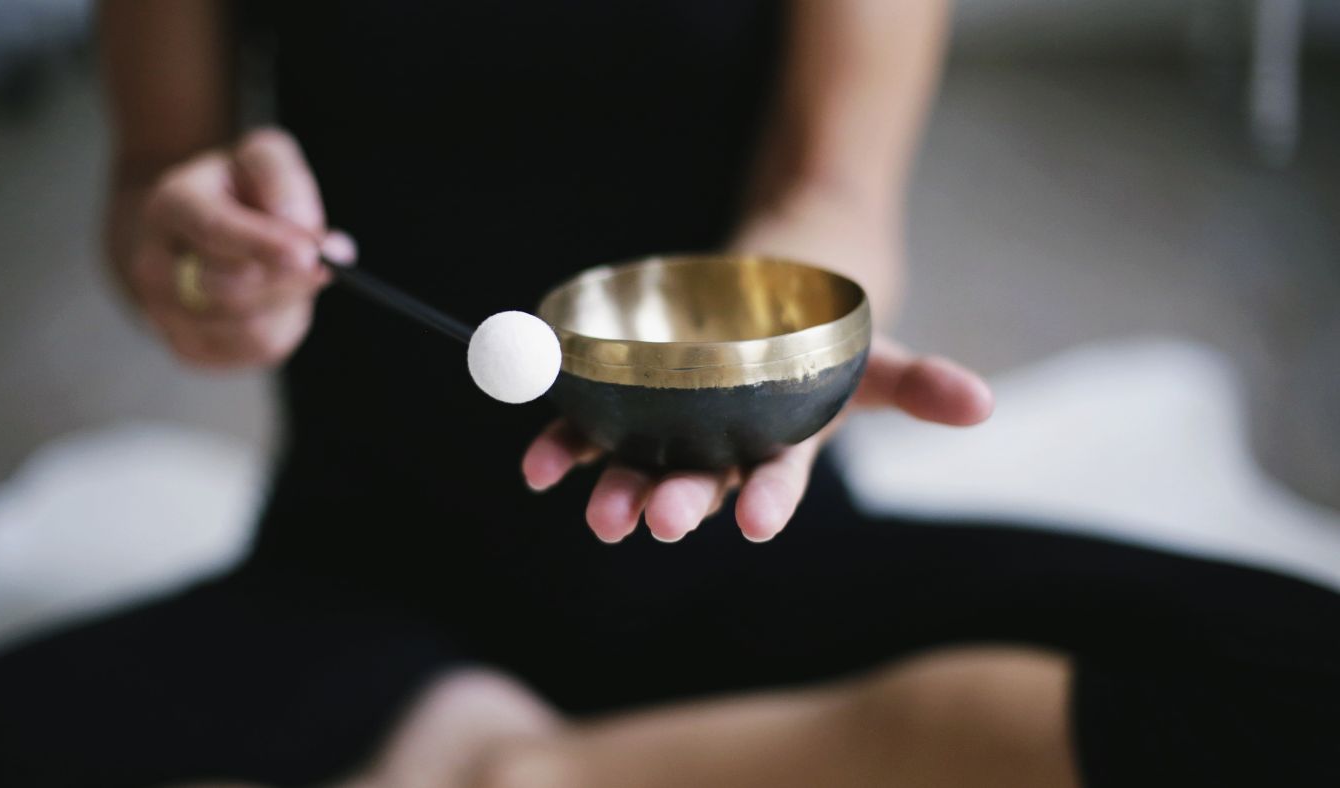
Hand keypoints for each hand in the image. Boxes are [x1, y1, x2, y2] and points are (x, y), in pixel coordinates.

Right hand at [110, 127, 355, 367]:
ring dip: (290, 303)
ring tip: (292, 274)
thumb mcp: (262, 156)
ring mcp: (164, 312)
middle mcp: (154, 263)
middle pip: (234, 288)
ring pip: (249, 329)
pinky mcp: (189, 348)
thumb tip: (305, 230)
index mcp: (171, 205)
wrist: (200, 226)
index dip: (264, 244)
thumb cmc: (239, 188)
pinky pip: (255, 352)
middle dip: (290, 279)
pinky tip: (279, 300)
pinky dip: (284, 326)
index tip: (310, 253)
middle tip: (325, 263)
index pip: (214, 230)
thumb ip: (283, 179)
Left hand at [521, 337, 991, 542]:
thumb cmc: (821, 344)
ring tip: (597, 511)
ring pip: (638, 467)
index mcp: (778, 449)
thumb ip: (920, 383)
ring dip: (614, 487)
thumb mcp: (874, 354)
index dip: (769, 502)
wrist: (762, 303)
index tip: (756, 522)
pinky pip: (587, 432)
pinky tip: (536, 465)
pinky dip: (561, 446)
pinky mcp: (622, 407)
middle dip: (679, 502)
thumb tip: (983, 403)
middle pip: (698, 483)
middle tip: (657, 521)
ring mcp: (667, 434)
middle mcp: (719, 452)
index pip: (776, 484)